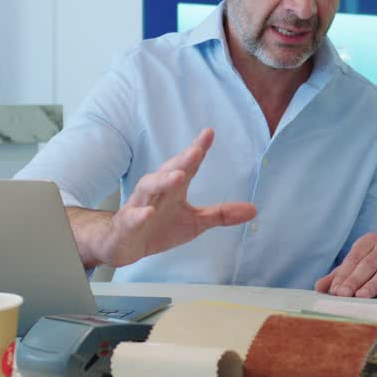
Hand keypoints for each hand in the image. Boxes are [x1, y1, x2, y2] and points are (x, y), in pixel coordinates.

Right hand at [95, 128, 255, 266]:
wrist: (123, 245)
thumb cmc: (159, 228)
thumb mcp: (195, 223)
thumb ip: (221, 214)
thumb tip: (253, 209)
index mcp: (174, 188)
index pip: (187, 165)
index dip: (198, 149)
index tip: (209, 132)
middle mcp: (156, 192)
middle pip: (168, 171)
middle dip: (182, 160)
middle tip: (196, 150)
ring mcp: (140, 207)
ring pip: (148, 188)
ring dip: (162, 181)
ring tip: (178, 176)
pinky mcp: (127, 225)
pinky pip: (132, 218)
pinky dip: (139, 215)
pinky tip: (148, 213)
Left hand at [314, 233, 376, 298]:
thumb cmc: (365, 275)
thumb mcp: (348, 273)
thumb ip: (333, 279)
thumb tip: (318, 287)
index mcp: (369, 241)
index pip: (354, 257)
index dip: (344, 274)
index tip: (335, 290)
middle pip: (368, 264)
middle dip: (354, 280)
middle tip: (343, 294)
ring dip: (372, 285)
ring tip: (361, 296)